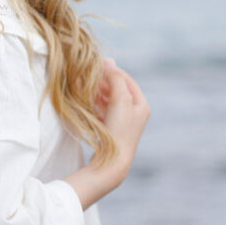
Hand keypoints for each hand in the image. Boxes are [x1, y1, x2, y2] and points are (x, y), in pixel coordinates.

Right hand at [63, 57, 150, 209]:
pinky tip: (84, 100)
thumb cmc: (119, 129)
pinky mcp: (111, 131)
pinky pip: (102, 112)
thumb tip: (109, 63)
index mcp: (141, 105)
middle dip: (103, 82)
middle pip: (117, 90)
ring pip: (108, 101)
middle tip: (88, 74)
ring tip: (83, 85)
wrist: (112, 162)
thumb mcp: (120, 99)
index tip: (97, 64)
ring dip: (97, 92)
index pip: (127, 80)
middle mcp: (135, 113)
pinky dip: (94, 104)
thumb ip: (115, 79)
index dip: (113, 70)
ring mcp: (123, 123)